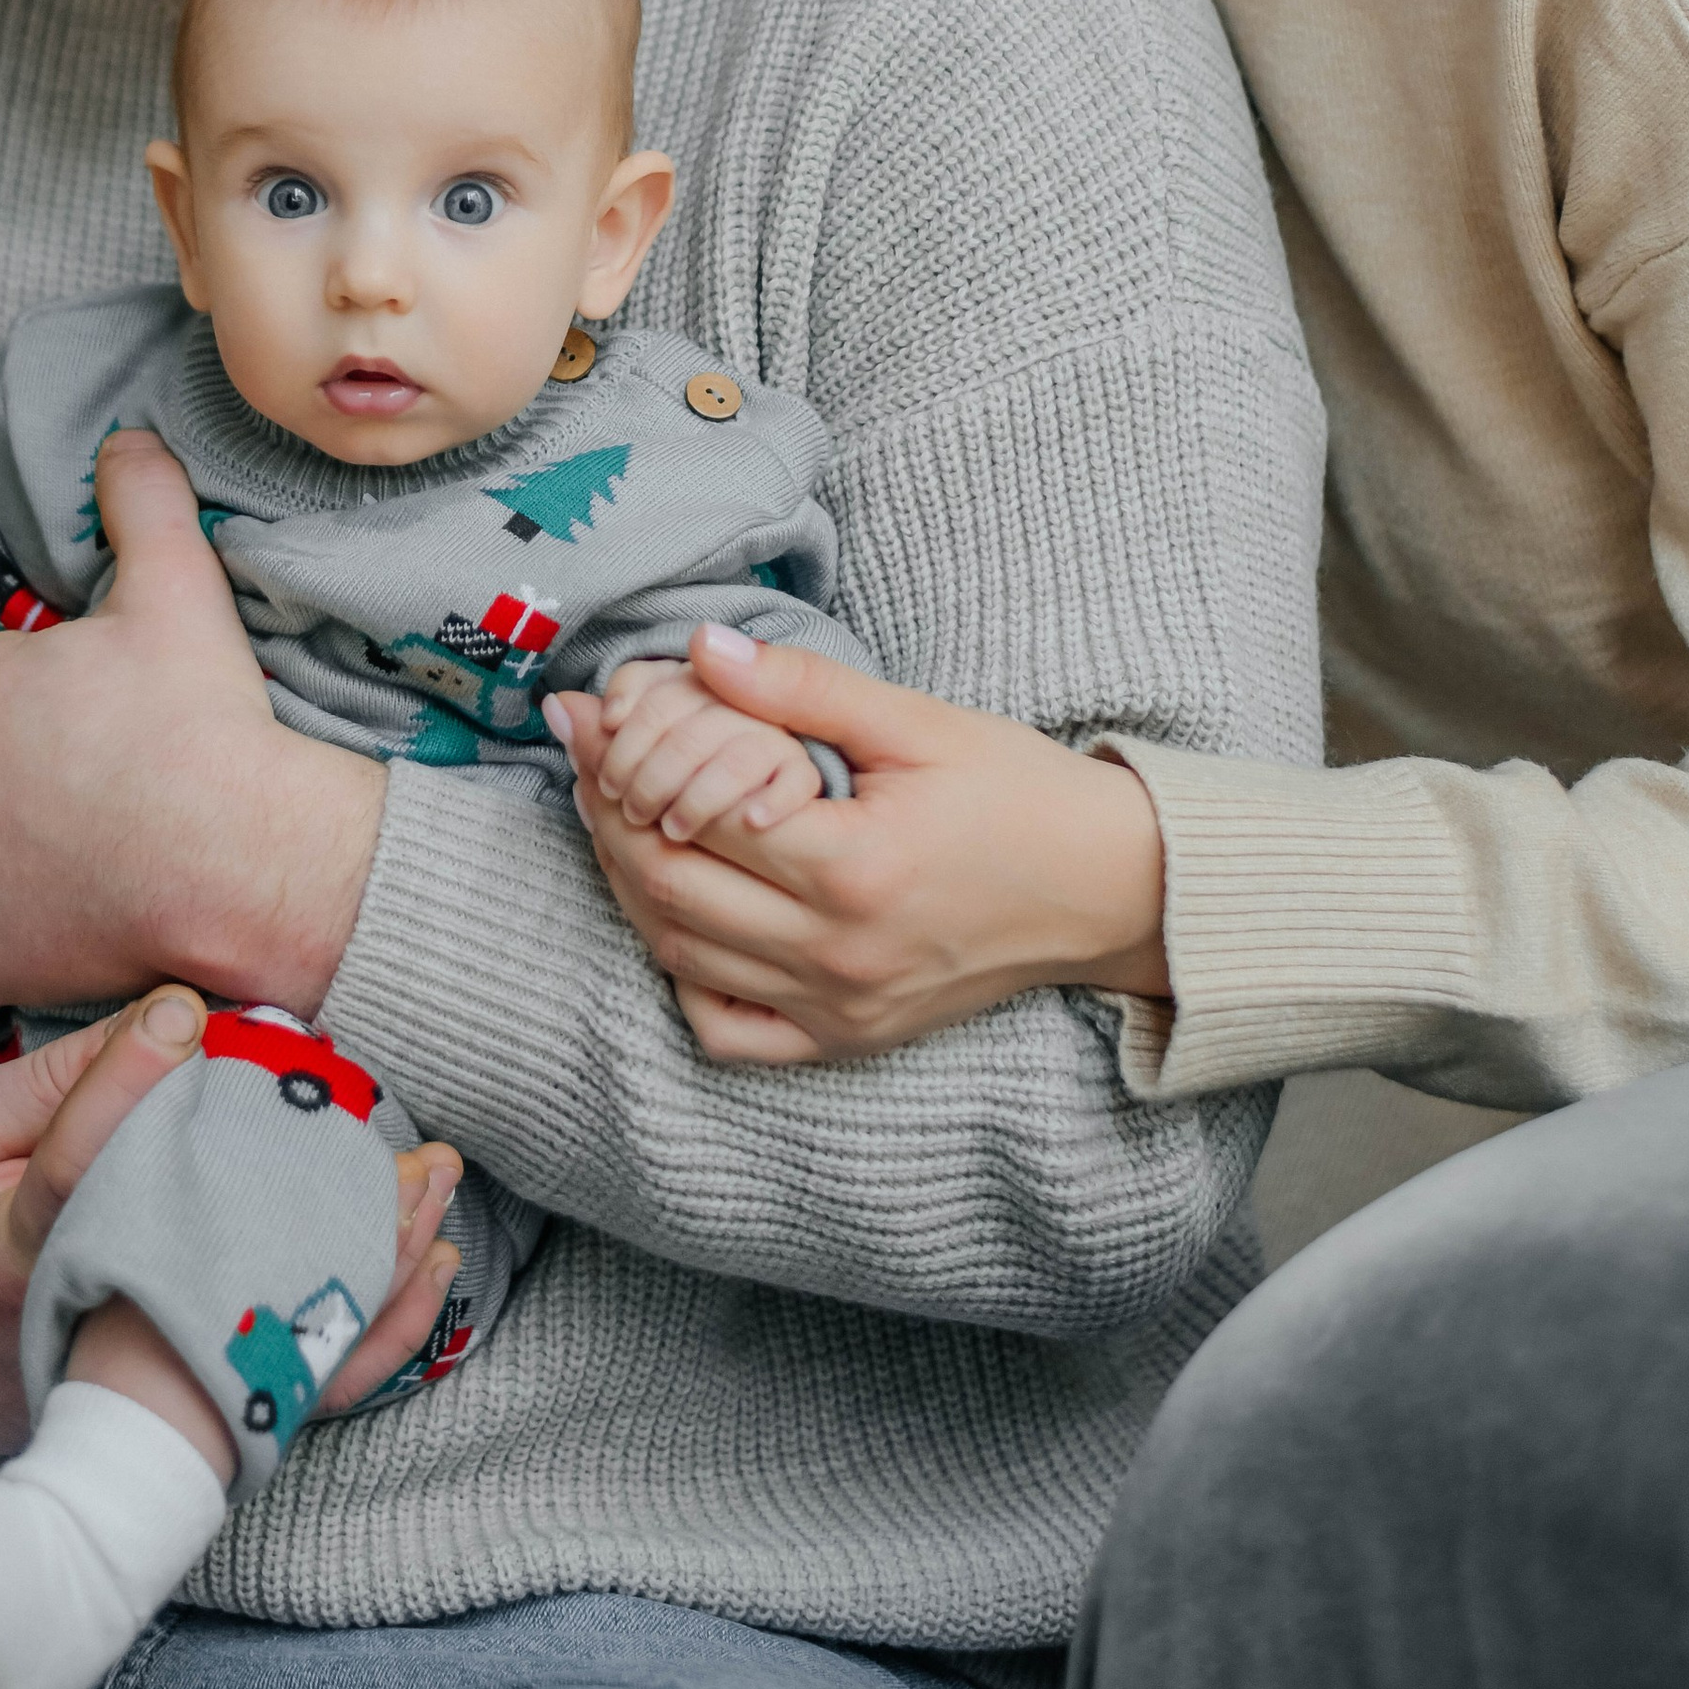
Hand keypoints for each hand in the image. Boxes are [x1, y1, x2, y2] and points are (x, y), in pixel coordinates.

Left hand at [0, 431, 384, 1022]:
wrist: (235, 858)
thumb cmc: (201, 722)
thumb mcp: (178, 583)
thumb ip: (142, 498)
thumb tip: (123, 438)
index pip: (0, 690)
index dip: (59, 703)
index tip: (115, 719)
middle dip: (25, 781)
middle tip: (111, 789)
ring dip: (11, 865)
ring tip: (96, 863)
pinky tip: (47, 939)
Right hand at [0, 983, 466, 1452]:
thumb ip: (42, 1083)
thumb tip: (157, 1019)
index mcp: (12, 1255)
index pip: (77, 1166)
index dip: (127, 1083)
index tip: (184, 1009)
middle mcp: (95, 1325)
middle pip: (200, 1250)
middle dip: (281, 1170)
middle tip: (350, 1093)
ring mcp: (153, 1373)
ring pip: (269, 1322)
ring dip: (358, 1249)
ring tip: (425, 1175)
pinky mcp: (202, 1398)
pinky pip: (304, 1381)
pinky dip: (376, 1327)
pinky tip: (428, 1261)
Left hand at [552, 623, 1169, 1064]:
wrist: (1109, 889)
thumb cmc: (1018, 792)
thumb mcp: (916, 721)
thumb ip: (801, 687)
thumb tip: (700, 647)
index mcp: (853, 867)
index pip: (690, 815)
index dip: (623, 757)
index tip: (588, 710)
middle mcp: (837, 955)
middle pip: (667, 889)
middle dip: (605, 814)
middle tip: (579, 752)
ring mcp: (839, 1010)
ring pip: (681, 956)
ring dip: (628, 883)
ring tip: (607, 810)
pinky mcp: (846, 1041)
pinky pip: (728, 1030)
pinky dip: (682, 976)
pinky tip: (670, 912)